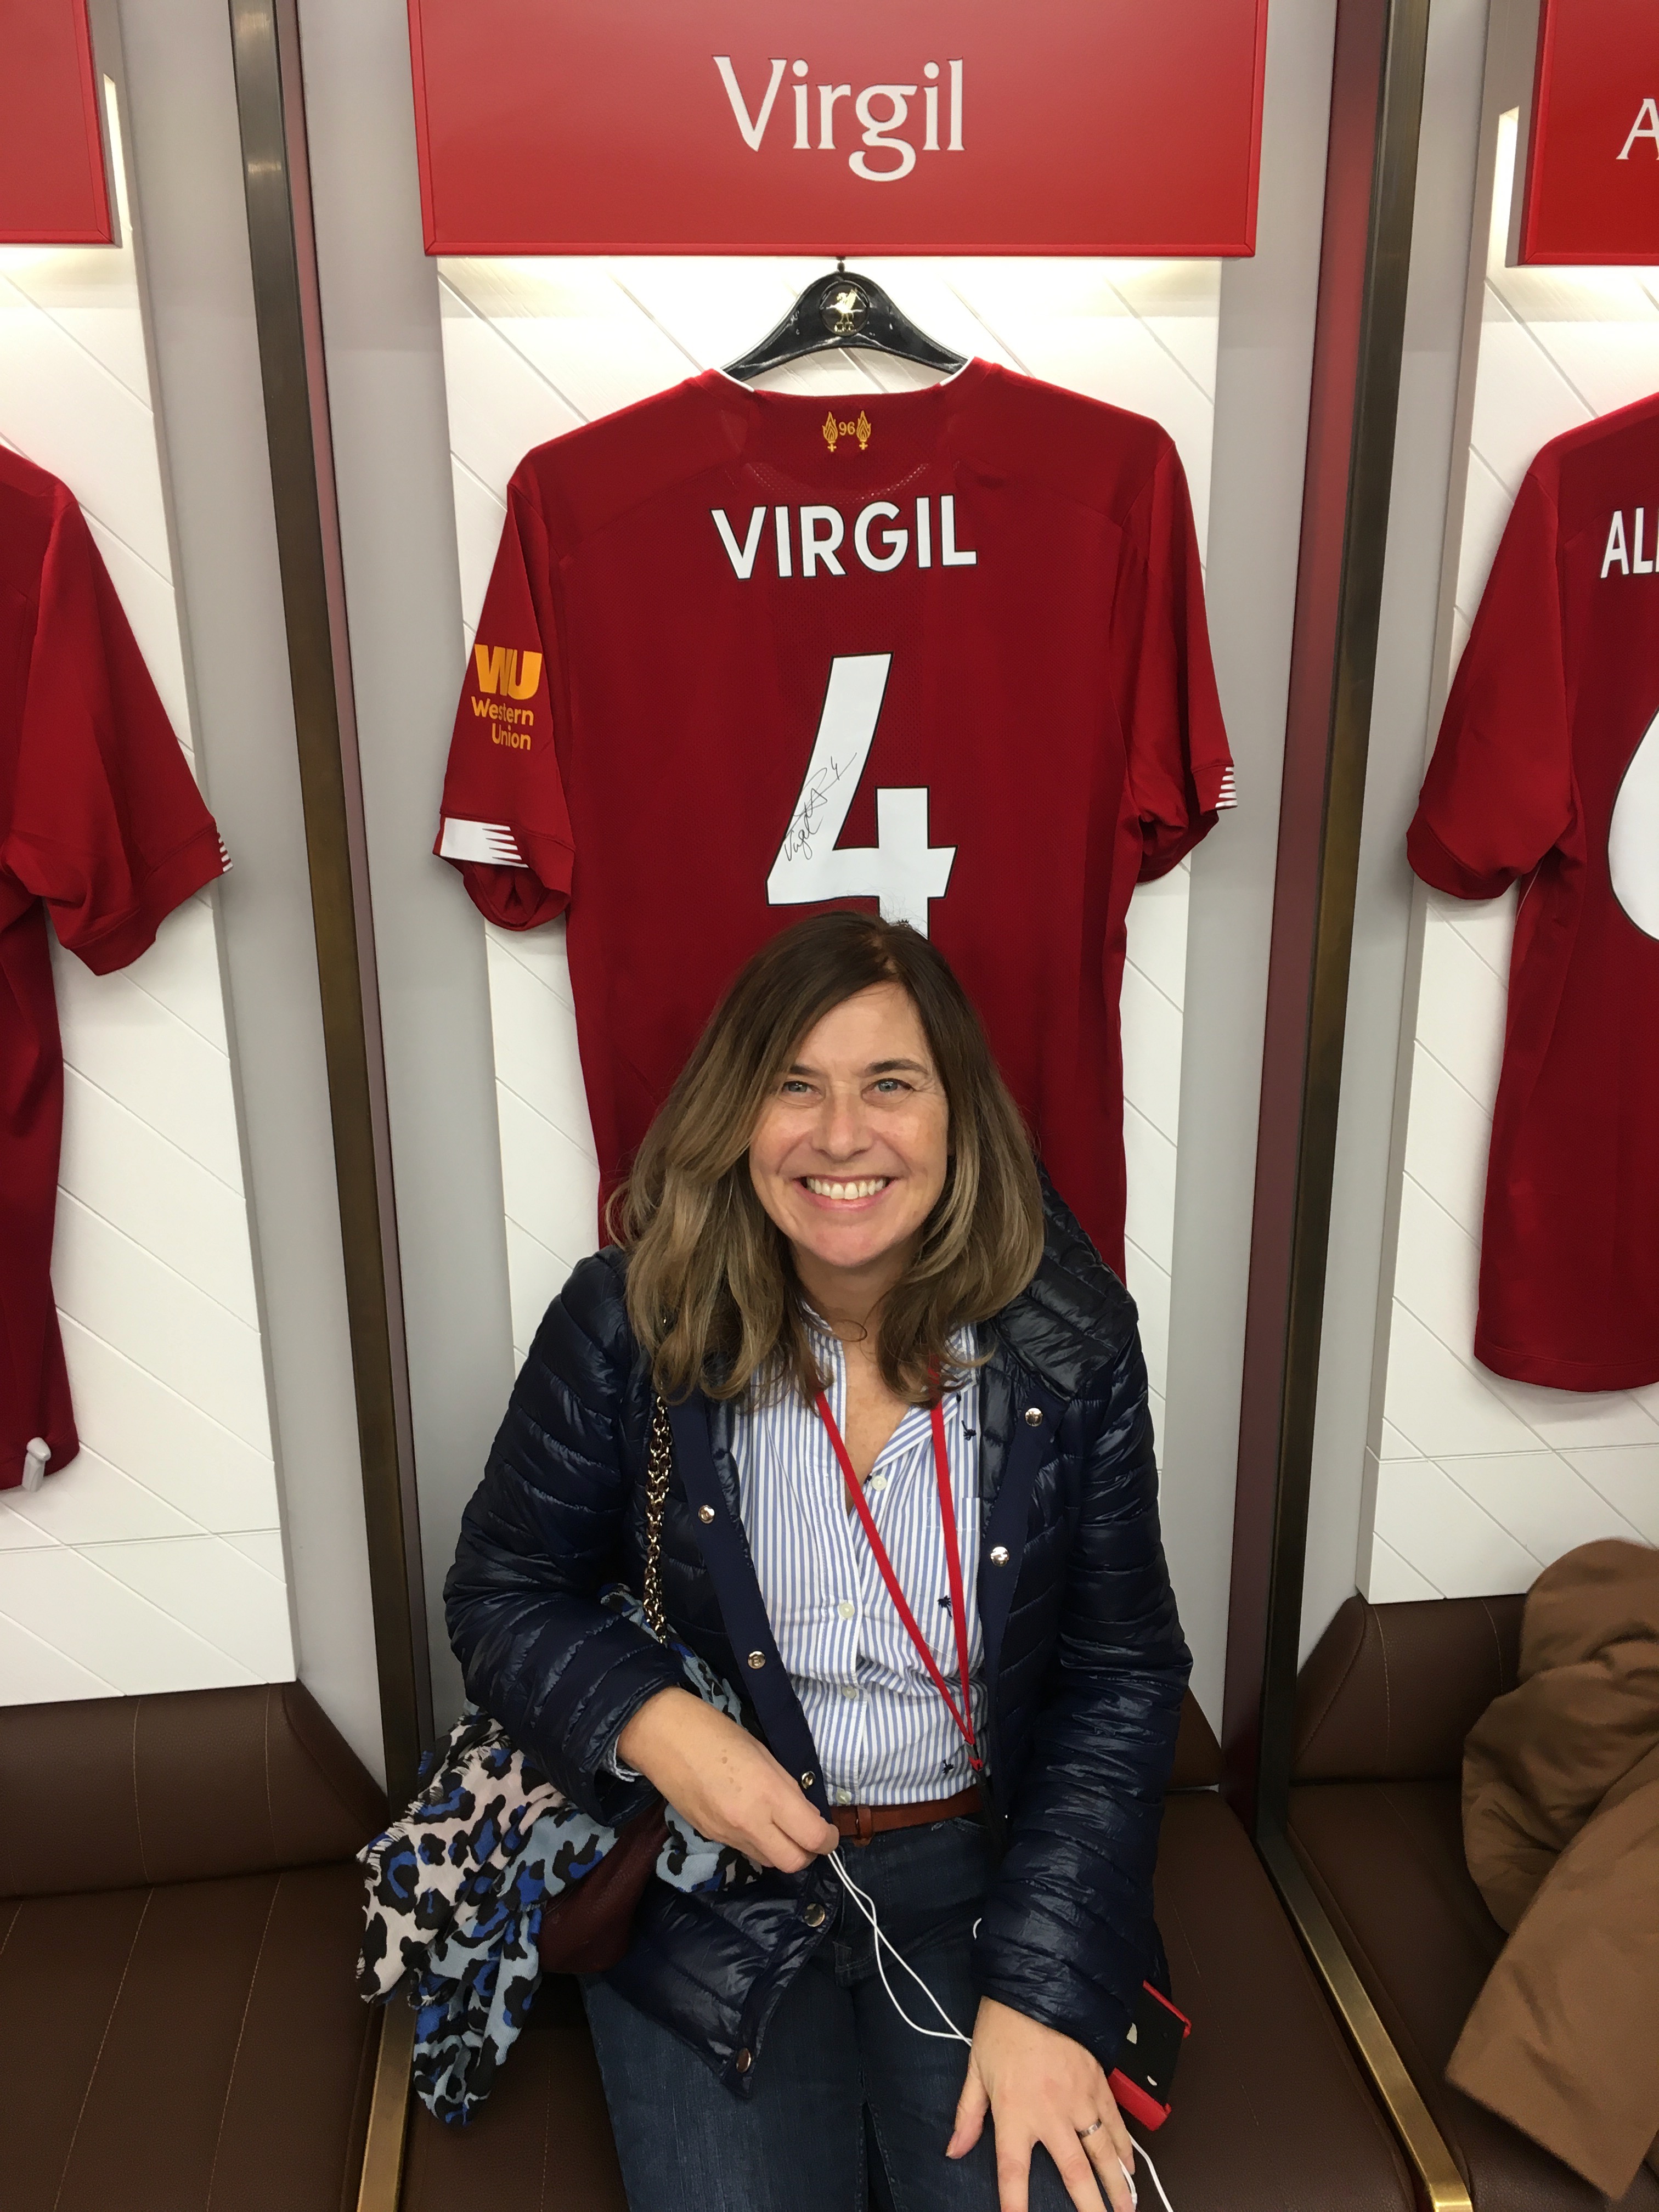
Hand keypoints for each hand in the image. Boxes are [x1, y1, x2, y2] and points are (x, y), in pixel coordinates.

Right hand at [616, 1687, 839, 1871]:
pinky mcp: (709, 1836)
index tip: (830, 1830)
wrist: (662, 1735)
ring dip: (782, 1850)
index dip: (829, 1838)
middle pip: (793, 1863)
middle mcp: (749, 1823)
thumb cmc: (716, 1730)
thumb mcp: (764, 1752)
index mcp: (768, 1794)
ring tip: (779, 1824)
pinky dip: (757, 1843)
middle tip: (809, 1834)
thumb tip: (805, 1812)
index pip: (813, 1837)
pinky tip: (752, 1819)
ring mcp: (727, 1834)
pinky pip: (744, 1851)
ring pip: (769, 1862)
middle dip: (808, 1853)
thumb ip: (786, 1787)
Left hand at [948, 1996, 1134, 2211]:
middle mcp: (1050, 2112)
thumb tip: (954, 2150)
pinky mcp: (1098, 2083)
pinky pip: (1115, 2122)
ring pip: (1103, 2152)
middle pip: (1074, 2172)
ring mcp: (1079, 2098)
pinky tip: (1130, 2167)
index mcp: (1014, 2111)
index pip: (1013, 2172)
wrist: (1035, 1987)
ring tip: (1126, 2208)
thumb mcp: (975, 2071)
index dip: (1015, 2205)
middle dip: (1090, 2206)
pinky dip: (1125, 2147)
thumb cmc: (1001, 2029)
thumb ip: (967, 2116)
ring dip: (1116, 2184)